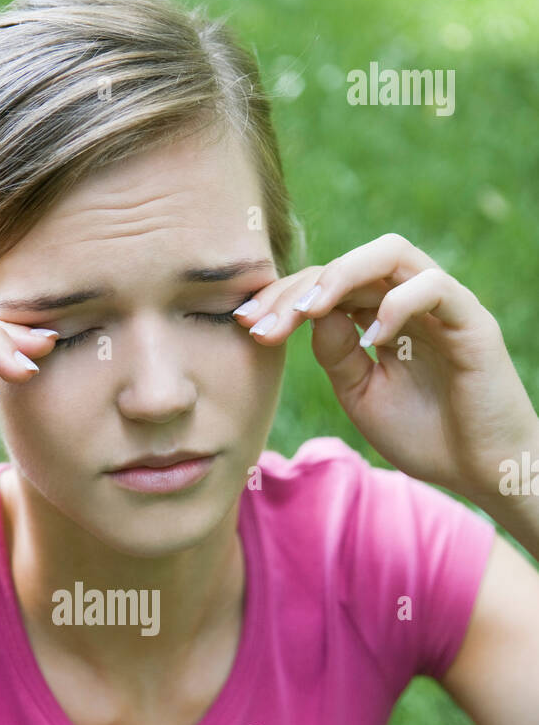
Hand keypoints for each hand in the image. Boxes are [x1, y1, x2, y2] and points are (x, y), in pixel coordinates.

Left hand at [233, 232, 537, 503]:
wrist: (480, 470)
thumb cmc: (425, 434)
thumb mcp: (361, 395)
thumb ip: (336, 355)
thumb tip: (309, 315)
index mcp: (378, 316)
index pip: (325, 286)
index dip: (282, 298)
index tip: (244, 324)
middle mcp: (407, 300)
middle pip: (347, 264)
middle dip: (297, 287)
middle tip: (260, 320)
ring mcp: (441, 304)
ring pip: (390, 254)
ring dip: (341, 276)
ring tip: (308, 310)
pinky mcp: (471, 320)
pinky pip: (433, 287)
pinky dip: (397, 304)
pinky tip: (372, 340)